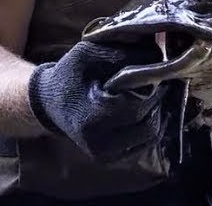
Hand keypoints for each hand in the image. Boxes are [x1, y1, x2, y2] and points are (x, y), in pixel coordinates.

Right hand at [28, 41, 170, 169]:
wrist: (51, 102)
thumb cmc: (71, 74)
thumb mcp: (90, 53)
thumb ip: (124, 55)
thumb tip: (160, 58)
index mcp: (91, 117)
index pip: (139, 103)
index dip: (152, 84)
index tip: (155, 69)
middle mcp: (98, 143)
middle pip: (149, 120)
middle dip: (157, 97)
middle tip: (157, 78)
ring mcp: (105, 156)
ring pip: (152, 134)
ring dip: (157, 110)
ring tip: (151, 91)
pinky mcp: (112, 159)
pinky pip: (146, 142)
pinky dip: (151, 122)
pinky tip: (145, 106)